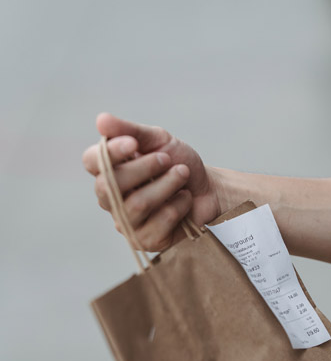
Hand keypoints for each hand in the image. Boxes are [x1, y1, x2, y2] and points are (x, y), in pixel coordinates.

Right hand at [82, 113, 220, 250]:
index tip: (134, 143)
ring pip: (137, 204)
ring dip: (167, 185)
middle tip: (169, 160)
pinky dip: (178, 205)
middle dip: (144, 168)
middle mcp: (110, 198)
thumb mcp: (158, 140)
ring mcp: (126, 221)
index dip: (110, 152)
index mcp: (108, 170)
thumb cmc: (178, 163)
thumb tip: (101, 120)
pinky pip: (158, 222)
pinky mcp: (145, 240)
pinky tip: (184, 200)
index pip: (91, 161)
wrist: (208, 189)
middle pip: (109, 185)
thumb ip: (130, 130)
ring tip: (182, 175)